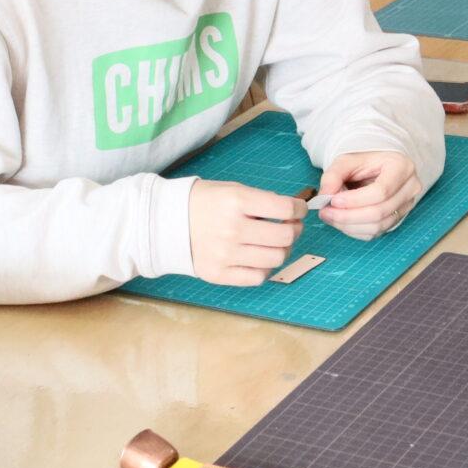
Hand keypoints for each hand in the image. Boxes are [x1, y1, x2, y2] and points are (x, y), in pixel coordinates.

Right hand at [188, 180, 306, 285]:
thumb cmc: (205, 203)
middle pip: (285, 236)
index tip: (298, 209)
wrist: (168, 221)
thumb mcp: (233, 190)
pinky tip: (259, 257)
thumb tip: (293, 212)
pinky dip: (264, 267)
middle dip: (295, 230)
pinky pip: (257, 277)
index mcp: (236, 201)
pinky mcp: (219, 273)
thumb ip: (263, 201)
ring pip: (276, 258)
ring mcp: (225, 254)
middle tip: (291, 226)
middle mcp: (232, 229)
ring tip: (275, 243)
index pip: (284, 208)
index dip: (298, 209)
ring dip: (282, 250)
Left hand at [316, 151, 420, 240]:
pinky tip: (341, 221)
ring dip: (349, 225)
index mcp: (401, 167)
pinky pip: (375, 233)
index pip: (381, 191)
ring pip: (377, 226)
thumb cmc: (364, 162)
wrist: (376, 167)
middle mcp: (410, 188)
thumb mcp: (346, 161)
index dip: (355, 200)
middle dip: (348, 216)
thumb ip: (333, 176)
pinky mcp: (397, 219)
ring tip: (330, 216)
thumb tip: (325, 196)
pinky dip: (354, 230)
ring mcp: (406, 206)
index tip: (333, 200)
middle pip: (379, 212)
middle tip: (325, 212)